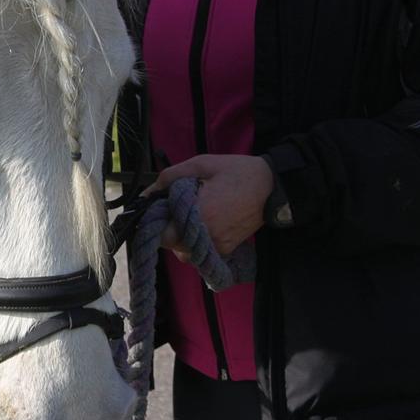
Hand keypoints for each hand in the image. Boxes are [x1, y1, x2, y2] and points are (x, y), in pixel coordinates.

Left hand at [143, 154, 273, 256]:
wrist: (271, 186)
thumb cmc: (236, 172)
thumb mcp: (201, 165)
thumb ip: (171, 176)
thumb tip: (147, 191)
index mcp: (200, 214)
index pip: (163, 235)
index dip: (157, 223)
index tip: (159, 211)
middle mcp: (208, 236)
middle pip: (172, 245)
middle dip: (168, 228)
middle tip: (175, 209)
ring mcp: (218, 246)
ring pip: (184, 252)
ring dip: (181, 238)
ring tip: (190, 217)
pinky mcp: (226, 250)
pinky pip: (200, 254)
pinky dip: (195, 244)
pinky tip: (202, 225)